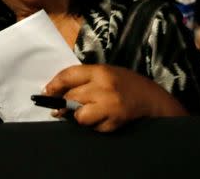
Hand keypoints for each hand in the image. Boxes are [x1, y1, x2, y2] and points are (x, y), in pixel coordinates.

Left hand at [44, 64, 185, 132]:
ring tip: (86, 114)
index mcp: (100, 71)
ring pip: (80, 116)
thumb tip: (57, 92)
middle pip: (71, 97)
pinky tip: (103, 119)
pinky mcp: (116, 121)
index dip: (53, 85)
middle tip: (59, 109)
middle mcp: (104, 87)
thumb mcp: (106, 73)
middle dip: (62, 105)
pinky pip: (95, 127)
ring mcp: (110, 106)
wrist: (153, 99)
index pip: (68, 76)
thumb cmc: (126, 83)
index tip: (46, 92)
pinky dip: (95, 126)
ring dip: (79, 117)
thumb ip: (84, 80)